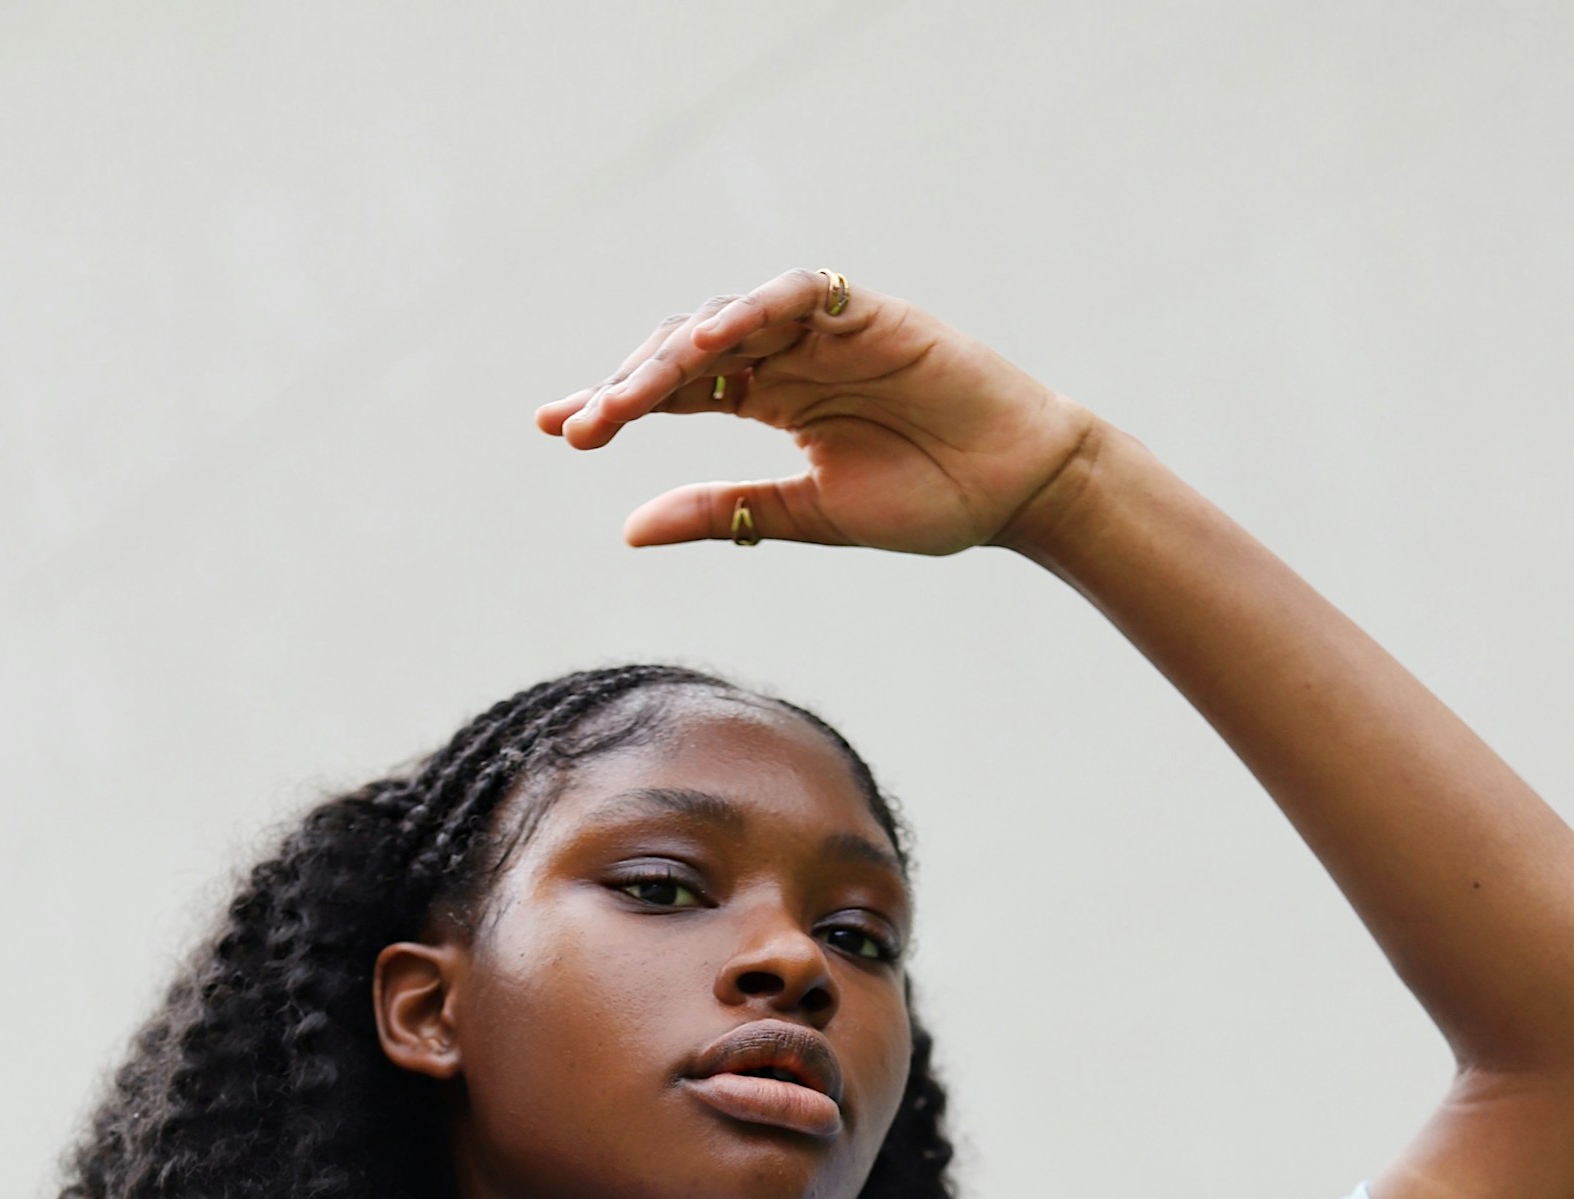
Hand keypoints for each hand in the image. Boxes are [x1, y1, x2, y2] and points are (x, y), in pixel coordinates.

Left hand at [536, 267, 1095, 555]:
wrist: (1016, 491)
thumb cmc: (927, 503)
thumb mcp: (806, 514)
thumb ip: (723, 511)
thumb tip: (626, 528)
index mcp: (773, 400)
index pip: (676, 391)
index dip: (616, 403)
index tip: (557, 427)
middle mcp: (789, 356)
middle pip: (687, 355)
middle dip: (628, 388)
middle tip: (579, 427)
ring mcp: (826, 330)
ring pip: (728, 322)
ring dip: (672, 356)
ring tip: (624, 399)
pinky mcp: (868, 312)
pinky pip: (797, 295)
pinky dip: (751, 312)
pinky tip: (706, 349)